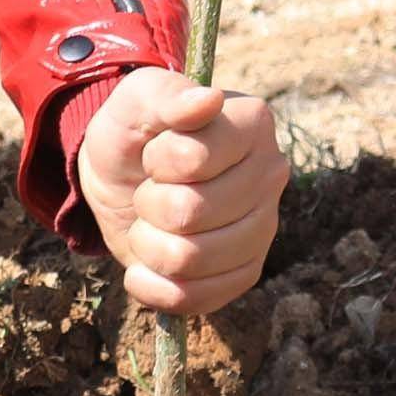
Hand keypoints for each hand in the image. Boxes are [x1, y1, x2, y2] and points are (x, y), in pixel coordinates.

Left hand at [76, 69, 285, 315]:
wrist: (124, 177)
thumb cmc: (136, 130)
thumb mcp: (137, 99)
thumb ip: (166, 95)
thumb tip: (206, 100)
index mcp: (253, 124)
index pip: (194, 160)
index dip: (158, 160)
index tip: (155, 150)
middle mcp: (271, 176)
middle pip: (189, 213)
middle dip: (147, 203)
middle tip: (150, 188)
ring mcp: (263, 229)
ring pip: (189, 260)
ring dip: (147, 244)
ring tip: (150, 222)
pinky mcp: (245, 273)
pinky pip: (192, 299)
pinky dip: (152, 285)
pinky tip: (146, 263)